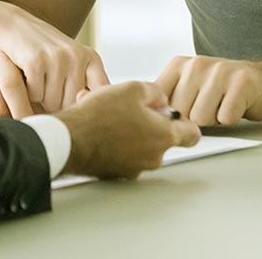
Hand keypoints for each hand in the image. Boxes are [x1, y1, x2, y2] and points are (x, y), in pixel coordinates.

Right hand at [0, 0, 109, 115]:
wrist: (15, 27)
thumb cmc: (45, 53)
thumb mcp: (72, 63)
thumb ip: (85, 86)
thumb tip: (91, 122)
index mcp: (91, 58)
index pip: (100, 94)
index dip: (88, 107)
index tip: (79, 113)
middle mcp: (77, 56)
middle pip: (71, 104)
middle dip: (57, 105)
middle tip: (47, 94)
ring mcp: (57, 57)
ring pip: (52, 102)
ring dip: (40, 100)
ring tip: (37, 84)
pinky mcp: (36, 60)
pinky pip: (34, 94)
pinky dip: (27, 93)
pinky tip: (26, 79)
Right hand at [55, 81, 200, 178]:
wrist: (69, 140)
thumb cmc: (98, 118)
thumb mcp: (132, 88)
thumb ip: (154, 92)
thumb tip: (159, 98)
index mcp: (163, 136)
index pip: (192, 134)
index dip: (185, 121)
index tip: (175, 116)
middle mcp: (152, 157)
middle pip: (162, 138)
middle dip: (149, 122)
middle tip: (131, 108)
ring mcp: (134, 167)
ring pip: (139, 145)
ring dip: (129, 130)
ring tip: (108, 113)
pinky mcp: (116, 172)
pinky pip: (122, 153)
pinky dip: (115, 141)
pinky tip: (99, 125)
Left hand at [155, 55, 261, 125]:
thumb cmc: (224, 90)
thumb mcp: (190, 88)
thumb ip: (169, 100)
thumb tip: (149, 121)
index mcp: (179, 65)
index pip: (160, 101)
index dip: (173, 116)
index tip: (187, 111)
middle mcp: (196, 64)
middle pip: (181, 113)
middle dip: (196, 119)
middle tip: (211, 106)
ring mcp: (219, 71)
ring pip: (202, 118)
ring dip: (214, 120)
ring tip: (223, 105)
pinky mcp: (241, 82)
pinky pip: (225, 118)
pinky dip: (231, 118)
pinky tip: (236, 106)